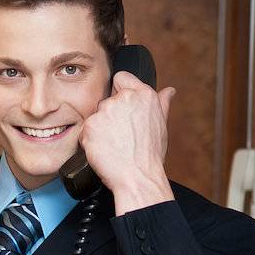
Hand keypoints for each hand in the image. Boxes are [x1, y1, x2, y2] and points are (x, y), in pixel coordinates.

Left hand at [78, 70, 176, 212]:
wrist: (138, 176)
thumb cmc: (150, 155)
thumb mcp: (161, 124)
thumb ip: (162, 103)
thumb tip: (168, 91)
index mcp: (143, 95)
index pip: (121, 77)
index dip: (118, 90)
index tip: (120, 105)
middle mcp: (124, 99)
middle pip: (106, 99)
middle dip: (109, 115)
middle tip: (119, 134)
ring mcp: (105, 111)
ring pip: (95, 115)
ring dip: (99, 128)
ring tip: (113, 143)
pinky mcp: (91, 126)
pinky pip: (85, 130)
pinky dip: (90, 140)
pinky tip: (103, 149)